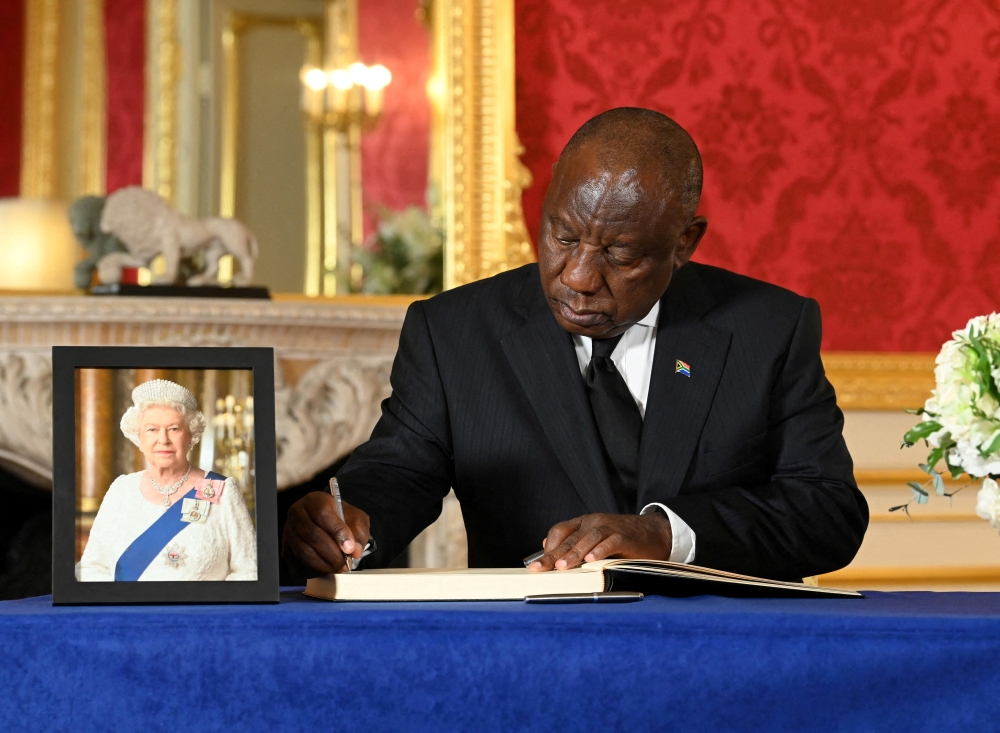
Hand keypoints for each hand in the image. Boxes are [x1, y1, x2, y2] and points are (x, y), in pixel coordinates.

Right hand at [282, 492, 370, 576]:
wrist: (326, 520)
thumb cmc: (340, 517)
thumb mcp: (355, 518)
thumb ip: (358, 532)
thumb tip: (355, 551)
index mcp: (315, 500)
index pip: (323, 515)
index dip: (337, 532)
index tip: (350, 548)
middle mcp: (298, 513)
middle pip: (313, 535)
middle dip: (332, 554)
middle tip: (345, 563)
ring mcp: (289, 530)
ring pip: (304, 550)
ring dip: (324, 563)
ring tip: (338, 567)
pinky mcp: (286, 546)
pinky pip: (298, 560)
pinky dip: (314, 568)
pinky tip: (326, 568)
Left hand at [527, 512, 671, 571]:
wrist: (655, 532)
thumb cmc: (622, 539)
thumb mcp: (595, 538)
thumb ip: (573, 541)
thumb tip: (547, 545)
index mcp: (584, 523)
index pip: (560, 531)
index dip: (549, 547)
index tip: (538, 565)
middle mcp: (594, 523)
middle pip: (570, 538)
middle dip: (553, 555)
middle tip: (540, 568)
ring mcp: (610, 528)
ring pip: (588, 538)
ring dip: (574, 553)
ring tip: (563, 567)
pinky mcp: (625, 537)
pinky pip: (611, 542)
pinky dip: (600, 551)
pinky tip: (592, 560)